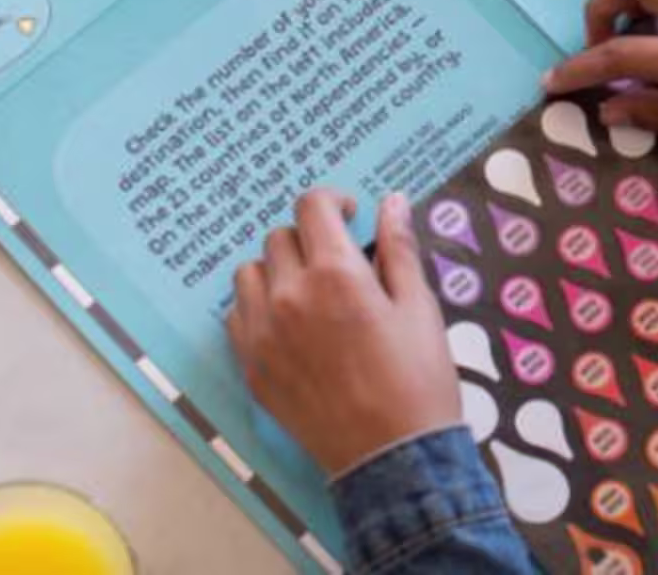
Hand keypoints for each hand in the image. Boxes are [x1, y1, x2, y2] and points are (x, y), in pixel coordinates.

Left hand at [227, 190, 459, 477]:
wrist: (392, 456)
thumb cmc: (417, 378)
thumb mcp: (420, 306)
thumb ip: (399, 249)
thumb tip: (391, 202)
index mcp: (336, 274)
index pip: (311, 207)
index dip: (332, 201)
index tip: (350, 214)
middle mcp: (289, 296)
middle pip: (280, 238)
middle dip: (310, 238)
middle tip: (337, 261)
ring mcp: (262, 334)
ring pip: (250, 274)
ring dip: (277, 270)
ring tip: (308, 290)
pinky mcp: (251, 367)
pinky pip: (237, 317)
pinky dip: (258, 308)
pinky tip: (289, 324)